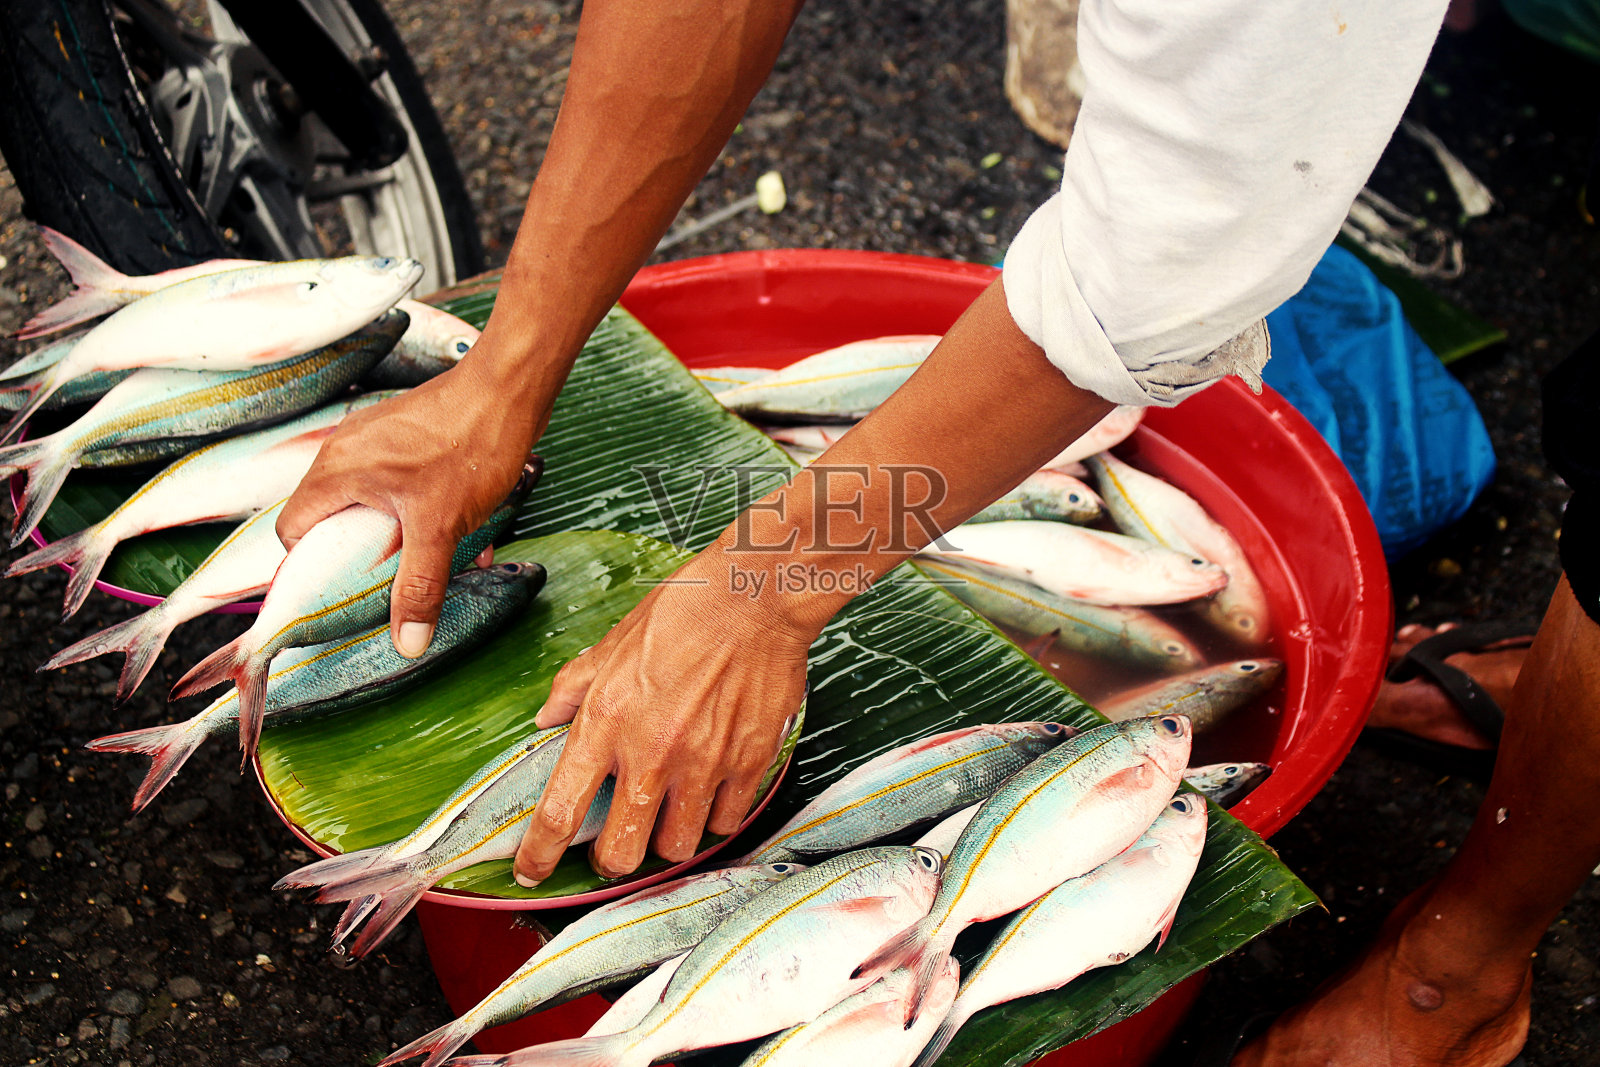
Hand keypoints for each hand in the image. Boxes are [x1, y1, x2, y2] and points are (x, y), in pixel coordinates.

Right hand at [277, 357, 540, 657]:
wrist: (511, 387)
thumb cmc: (469, 446)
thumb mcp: (440, 528)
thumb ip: (418, 586)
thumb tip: (405, 643)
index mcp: (335, 471)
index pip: (293, 530)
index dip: (313, 566)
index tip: (345, 588)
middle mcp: (347, 450)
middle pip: (334, 519)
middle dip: (367, 555)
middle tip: (394, 579)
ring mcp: (379, 438)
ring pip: (375, 502)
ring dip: (405, 536)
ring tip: (440, 557)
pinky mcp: (410, 433)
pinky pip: (404, 484)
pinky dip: (427, 512)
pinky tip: (468, 532)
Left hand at [513, 547, 813, 884]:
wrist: (752, 599)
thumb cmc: (682, 613)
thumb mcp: (611, 645)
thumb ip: (573, 687)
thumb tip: (546, 718)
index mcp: (605, 725)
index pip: (559, 812)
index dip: (539, 855)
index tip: (533, 871)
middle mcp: (650, 755)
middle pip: (621, 854)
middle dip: (613, 859)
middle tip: (616, 844)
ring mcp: (703, 765)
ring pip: (678, 846)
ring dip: (668, 837)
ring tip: (669, 812)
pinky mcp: (748, 764)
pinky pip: (727, 821)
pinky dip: (716, 815)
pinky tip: (711, 791)